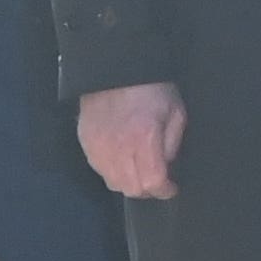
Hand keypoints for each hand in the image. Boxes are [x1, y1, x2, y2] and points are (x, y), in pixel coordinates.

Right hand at [75, 82, 183, 201]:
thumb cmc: (151, 90)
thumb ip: (172, 145)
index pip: (152, 182)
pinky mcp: (85, 142)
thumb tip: (166, 167)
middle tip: (155, 179)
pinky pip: (98, 169)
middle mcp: (118, 147)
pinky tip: (120, 159)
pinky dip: (112, 171)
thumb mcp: (175, 113)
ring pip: (113, 183)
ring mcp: (98, 146)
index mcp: (144, 139)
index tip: (171, 187)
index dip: (165, 190)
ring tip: (137, 170)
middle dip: (148, 189)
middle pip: (131, 189)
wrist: (115, 69)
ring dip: (129, 182)